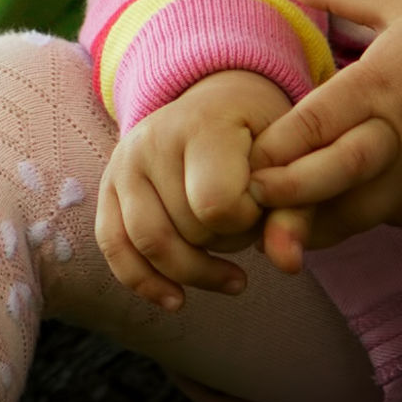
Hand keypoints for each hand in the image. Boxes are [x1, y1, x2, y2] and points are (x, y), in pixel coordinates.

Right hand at [97, 67, 290, 309]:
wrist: (220, 102)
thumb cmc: (263, 135)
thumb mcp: (290, 159)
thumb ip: (293, 211)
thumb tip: (286, 266)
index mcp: (202, 124)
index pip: (217, 205)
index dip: (247, 223)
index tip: (264, 206)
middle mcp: (152, 139)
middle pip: (187, 229)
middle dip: (226, 244)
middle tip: (250, 227)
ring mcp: (124, 163)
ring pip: (149, 244)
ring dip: (194, 272)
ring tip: (232, 278)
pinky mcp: (108, 187)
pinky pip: (113, 246)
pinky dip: (144, 281)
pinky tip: (176, 299)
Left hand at [249, 0, 401, 260]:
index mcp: (382, 85)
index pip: (317, 124)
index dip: (276, 148)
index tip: (242, 160)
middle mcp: (401, 138)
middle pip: (334, 179)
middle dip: (287, 201)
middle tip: (248, 208)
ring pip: (359, 216)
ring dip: (315, 225)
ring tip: (276, 231)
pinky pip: (391, 219)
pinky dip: (359, 218)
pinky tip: (331, 216)